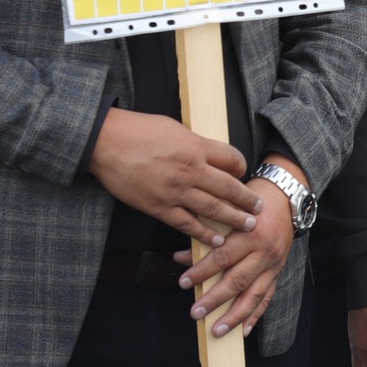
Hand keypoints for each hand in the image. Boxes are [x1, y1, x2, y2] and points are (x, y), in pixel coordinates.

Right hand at [87, 108, 255, 245]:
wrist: (106, 143)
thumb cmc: (138, 130)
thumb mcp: (174, 127)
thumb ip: (194, 142)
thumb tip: (208, 151)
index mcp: (196, 146)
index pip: (232, 159)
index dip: (241, 167)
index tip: (243, 173)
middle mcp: (191, 169)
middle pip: (229, 188)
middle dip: (247, 200)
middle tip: (260, 208)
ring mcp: (175, 191)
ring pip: (213, 209)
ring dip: (234, 219)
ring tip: (248, 225)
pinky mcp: (159, 207)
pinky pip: (187, 224)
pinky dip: (204, 234)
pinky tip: (217, 239)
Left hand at [173, 152, 309, 334]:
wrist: (287, 197)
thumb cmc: (252, 201)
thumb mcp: (229, 212)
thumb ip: (207, 235)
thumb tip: (182, 258)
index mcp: (251, 234)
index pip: (222, 257)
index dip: (201, 271)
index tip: (183, 282)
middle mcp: (264, 251)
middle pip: (237, 280)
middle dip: (215, 300)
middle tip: (196, 313)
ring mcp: (273, 264)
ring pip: (254, 295)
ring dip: (234, 316)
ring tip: (218, 330)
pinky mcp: (278, 271)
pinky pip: (267, 297)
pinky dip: (255, 315)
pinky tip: (244, 330)